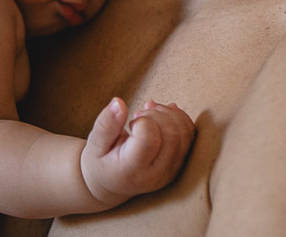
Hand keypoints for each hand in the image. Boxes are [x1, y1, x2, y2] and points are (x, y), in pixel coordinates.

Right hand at [80, 97, 195, 207]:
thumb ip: (106, 123)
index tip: (131, 122)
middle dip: (157, 114)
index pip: (150, 139)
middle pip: (172, 135)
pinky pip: (191, 136)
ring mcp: (171, 171)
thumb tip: (118, 102)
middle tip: (139, 114)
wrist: (111, 183)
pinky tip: (163, 112)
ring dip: (169, 114)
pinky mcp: (179, 164)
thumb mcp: (95, 143)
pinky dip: (180, 117)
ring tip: (149, 111)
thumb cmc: (101, 160)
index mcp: (132, 170)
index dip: (142, 121)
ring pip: (185, 134)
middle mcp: (156, 174)